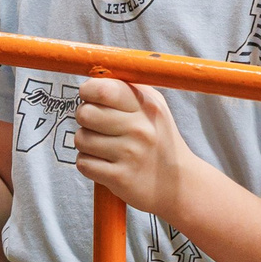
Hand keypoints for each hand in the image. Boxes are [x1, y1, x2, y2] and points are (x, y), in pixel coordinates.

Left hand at [71, 77, 196, 219]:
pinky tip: (105, 164)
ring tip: (104, 147)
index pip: (103, 89)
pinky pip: (83, 164)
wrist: (179, 184)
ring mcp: (130, 154)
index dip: (88, 91)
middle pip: (85, 113)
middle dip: (85, 118)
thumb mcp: (154, 107)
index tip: (90, 97)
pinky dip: (89, 164)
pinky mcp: (120, 178)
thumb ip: (128, 89)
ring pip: (81, 139)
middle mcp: (139, 128)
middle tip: (98, 125)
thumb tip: (94, 76)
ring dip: (87, 144)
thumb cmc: (159, 141)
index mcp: (146, 106)